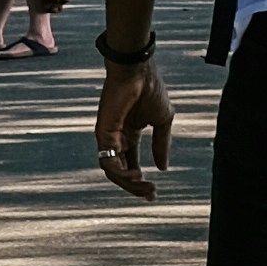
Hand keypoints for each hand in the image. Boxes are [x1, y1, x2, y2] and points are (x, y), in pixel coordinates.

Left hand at [93, 58, 174, 198]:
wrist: (139, 72)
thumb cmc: (151, 90)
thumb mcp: (163, 121)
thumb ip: (162, 144)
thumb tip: (164, 167)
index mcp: (130, 134)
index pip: (132, 163)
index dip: (140, 180)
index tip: (153, 193)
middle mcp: (117, 138)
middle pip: (122, 171)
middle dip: (136, 186)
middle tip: (151, 193)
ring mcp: (108, 137)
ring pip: (113, 171)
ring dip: (129, 182)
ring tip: (144, 184)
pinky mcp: (103, 134)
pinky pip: (108, 161)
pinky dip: (120, 172)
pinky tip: (136, 174)